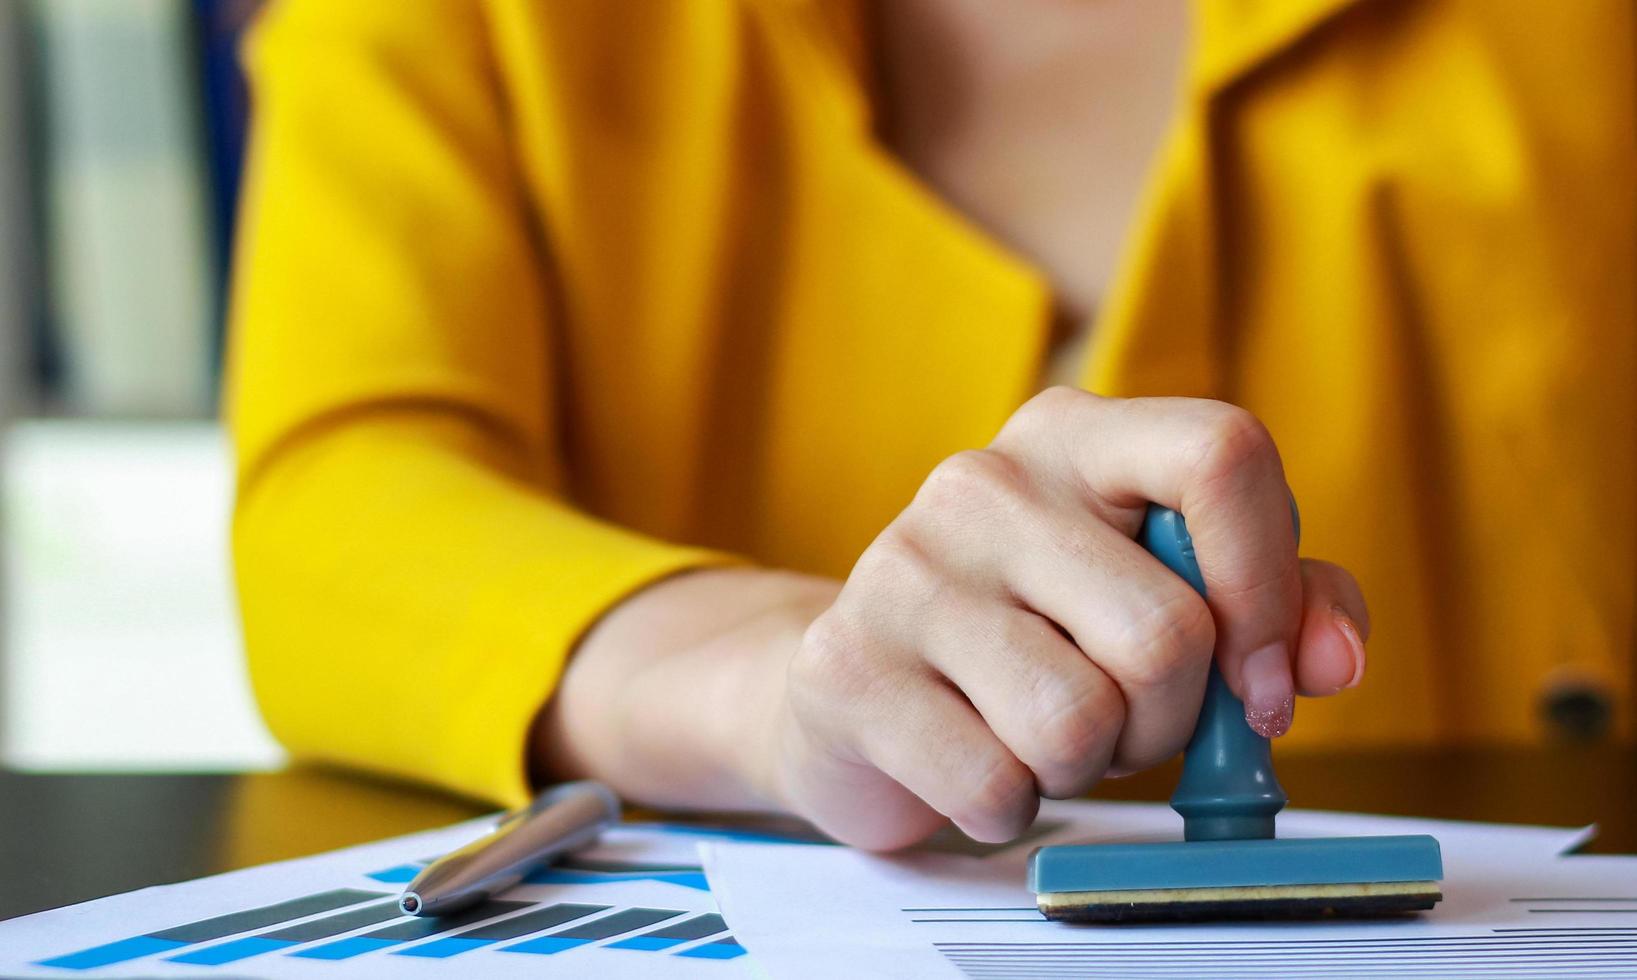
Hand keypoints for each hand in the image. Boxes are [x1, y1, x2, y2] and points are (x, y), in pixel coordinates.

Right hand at [768, 388, 1368, 848]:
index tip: (1262, 679)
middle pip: (1167, 632)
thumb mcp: (1164, 599)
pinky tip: (977, 767)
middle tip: (1122, 719)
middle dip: (1169, 719)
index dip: (1268, 584)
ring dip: (1086, 766)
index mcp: (1074, 436)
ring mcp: (904, 569)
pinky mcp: (847, 666)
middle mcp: (982, 481)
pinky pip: (993, 784)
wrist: (856, 687)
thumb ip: (1279, 607)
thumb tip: (1330, 660)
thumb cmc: (1036, 641)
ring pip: (1079, 720)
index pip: (1220, 455)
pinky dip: (1010, 808)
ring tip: (1040, 736)